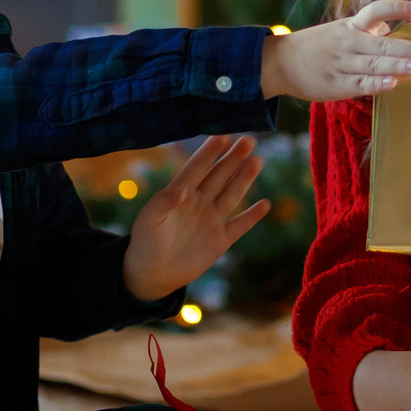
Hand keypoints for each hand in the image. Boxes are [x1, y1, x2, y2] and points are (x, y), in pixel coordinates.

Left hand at [119, 134, 268, 302]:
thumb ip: (163, 202)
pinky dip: (252, 217)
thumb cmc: (145, 242)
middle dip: (233, 158)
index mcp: (180, 193)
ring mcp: (211, 220)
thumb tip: (181, 190)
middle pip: (219, 175)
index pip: (197, 168)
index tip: (222, 136)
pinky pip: (239, 226)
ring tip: (257, 160)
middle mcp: (199, 202)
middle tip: (248, 139)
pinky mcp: (220, 240)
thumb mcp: (149, 220)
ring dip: (244, 178)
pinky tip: (265, 204)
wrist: (152, 274)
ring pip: (232, 194)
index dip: (208, 152)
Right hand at [259, 0, 410, 101]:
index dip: (395, 8)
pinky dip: (376, 85)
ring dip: (398, 66)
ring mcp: (343, 65)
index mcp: (352, 26)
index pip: (375, 12)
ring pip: (374, 65)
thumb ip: (371, 31)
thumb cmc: (318, 46)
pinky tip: (392, 84)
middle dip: (410, 48)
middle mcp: (349, 43)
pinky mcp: (337, 85)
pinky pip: (360, 85)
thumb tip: (397, 31)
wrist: (280, 62)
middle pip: (382, 44)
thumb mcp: (343, 31)